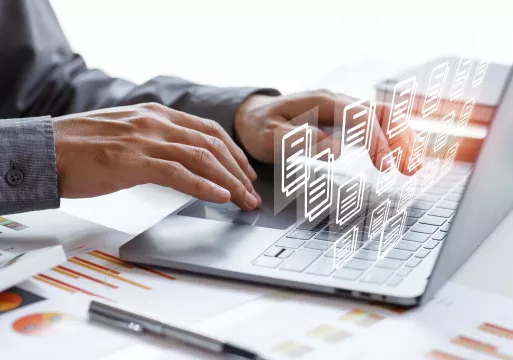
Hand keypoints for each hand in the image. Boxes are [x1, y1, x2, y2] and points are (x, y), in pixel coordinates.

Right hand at [53, 103, 261, 210]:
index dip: (233, 152)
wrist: (44, 150)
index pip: (208, 130)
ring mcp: (145, 139)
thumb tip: (181, 161)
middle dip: (238, 171)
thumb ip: (155, 141)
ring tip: (245, 200)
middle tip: (252, 193)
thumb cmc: (81, 147)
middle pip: (212, 144)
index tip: (245, 171)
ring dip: (229, 182)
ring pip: (202, 158)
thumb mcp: (127, 134)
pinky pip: (179, 173)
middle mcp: (156, 122)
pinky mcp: (133, 160)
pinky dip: (205, 186)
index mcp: (156, 114)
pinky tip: (221, 198)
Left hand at [234, 90, 417, 173]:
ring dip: (403, 139)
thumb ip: (300, 140)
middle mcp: (339, 101)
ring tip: (413, 165)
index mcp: (323, 102)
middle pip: (382, 112)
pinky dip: (395, 138)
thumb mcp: (270, 136)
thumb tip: (335, 148)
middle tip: (410, 169)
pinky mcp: (348, 120)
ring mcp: (345, 109)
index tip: (385, 166)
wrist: (253, 116)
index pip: (360, 116)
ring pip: (386, 116)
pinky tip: (403, 156)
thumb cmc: (261, 127)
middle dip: (400, 139)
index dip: (376, 140)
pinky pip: (380, 123)